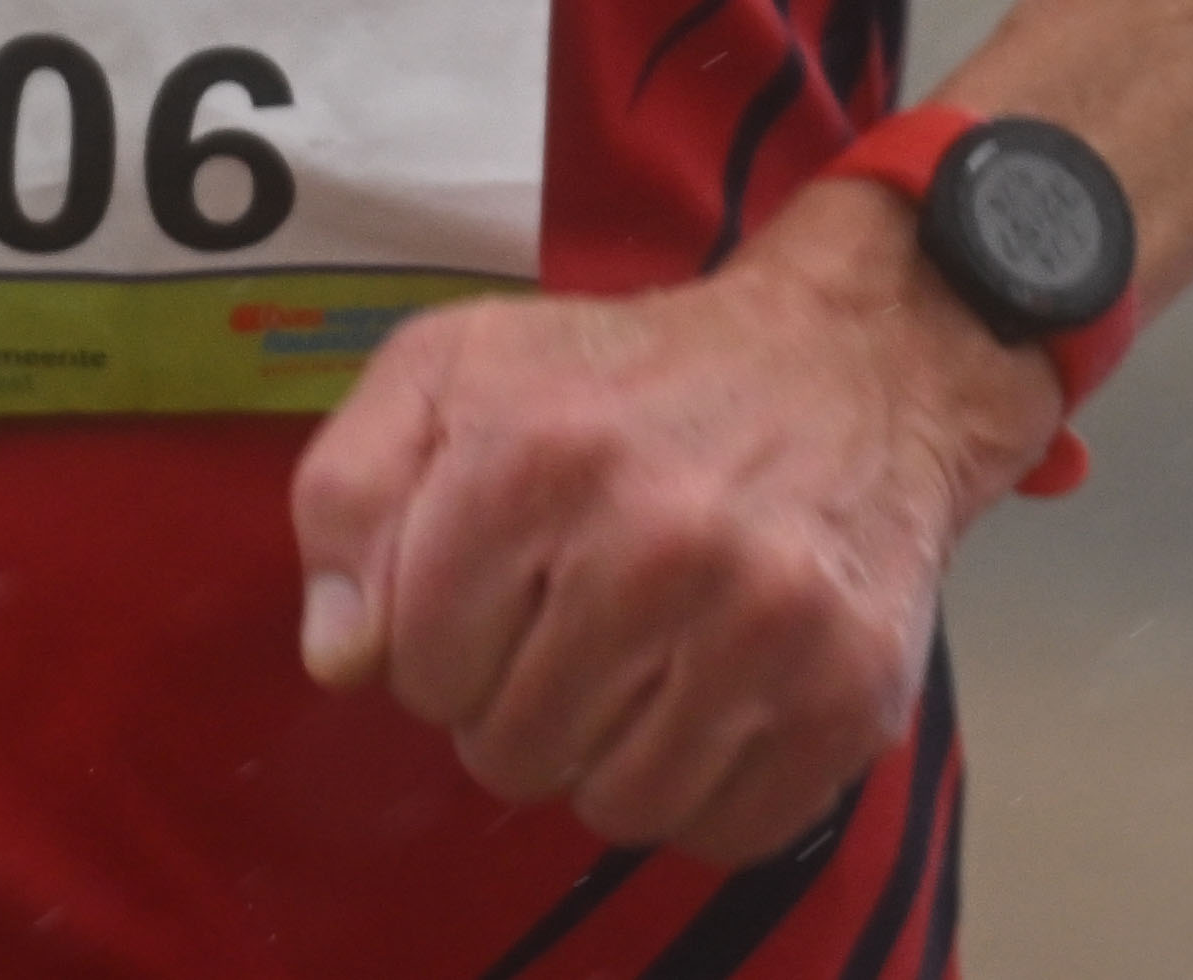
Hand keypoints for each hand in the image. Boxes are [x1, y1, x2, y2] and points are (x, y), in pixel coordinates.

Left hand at [284, 187, 1074, 862]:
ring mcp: (764, 627)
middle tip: (572, 623)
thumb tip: (340, 656)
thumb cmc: (624, 376)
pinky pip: (723, 832)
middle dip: (517, 701)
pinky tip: (711, 699)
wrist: (852, 360)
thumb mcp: (452, 369)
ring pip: (613, 805)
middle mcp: (655, 543)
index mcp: (533, 457)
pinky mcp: (847, 695)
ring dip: (606, 754)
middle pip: (508, 749)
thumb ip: (349, 494)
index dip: (436, 641)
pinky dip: (703, 791)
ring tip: (640, 661)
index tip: (491, 590)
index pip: (412, 668)